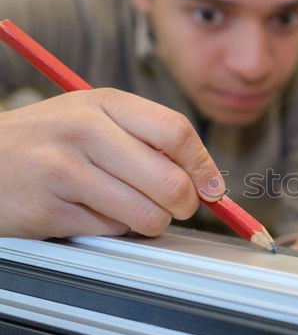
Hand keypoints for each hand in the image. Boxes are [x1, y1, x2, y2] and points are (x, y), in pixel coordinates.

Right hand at [0, 88, 225, 238]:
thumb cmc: (47, 140)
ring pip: (145, 215)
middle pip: (170, 182)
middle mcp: (84, 131)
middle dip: (184, 205)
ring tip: (129, 209)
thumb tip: (204, 179)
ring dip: (149, 222)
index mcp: (103, 103)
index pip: (176, 132)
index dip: (203, 166)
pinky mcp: (48, 210)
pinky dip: (111, 230)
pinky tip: (90, 212)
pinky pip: (110, 232)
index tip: (212, 188)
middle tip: (176, 207)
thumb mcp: (93, 118)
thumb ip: (146, 139)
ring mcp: (63, 171)